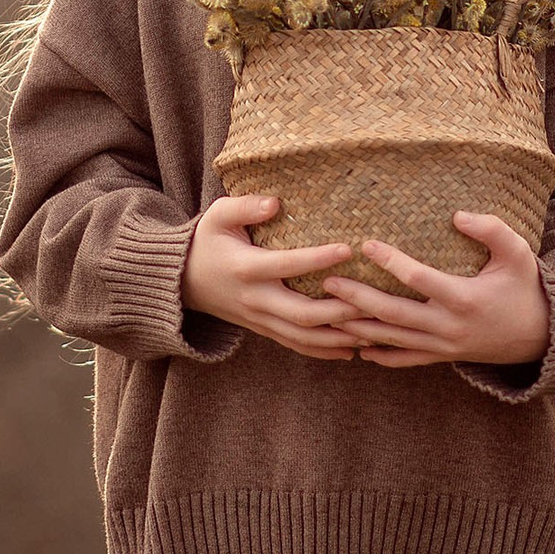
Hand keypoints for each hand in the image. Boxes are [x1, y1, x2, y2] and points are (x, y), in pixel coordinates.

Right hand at [183, 194, 366, 360]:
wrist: (183, 282)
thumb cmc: (207, 241)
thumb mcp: (218, 216)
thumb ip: (245, 206)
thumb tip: (276, 202)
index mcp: (245, 268)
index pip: (287, 265)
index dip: (317, 259)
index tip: (349, 249)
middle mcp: (255, 299)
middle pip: (302, 314)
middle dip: (339, 311)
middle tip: (372, 302)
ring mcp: (260, 320)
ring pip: (303, 337)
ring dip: (338, 338)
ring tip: (371, 331)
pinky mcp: (264, 330)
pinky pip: (296, 345)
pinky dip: (325, 351)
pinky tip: (352, 349)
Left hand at [318, 211, 551, 368]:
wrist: (542, 336)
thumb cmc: (526, 287)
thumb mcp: (518, 253)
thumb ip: (491, 230)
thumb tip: (457, 215)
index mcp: (465, 299)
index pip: (419, 279)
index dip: (390, 262)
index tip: (365, 244)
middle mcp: (450, 326)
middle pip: (395, 315)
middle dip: (359, 299)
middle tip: (328, 283)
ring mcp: (445, 346)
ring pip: (394, 339)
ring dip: (360, 327)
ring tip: (329, 312)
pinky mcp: (444, 356)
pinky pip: (407, 360)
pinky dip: (381, 357)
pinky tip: (357, 349)